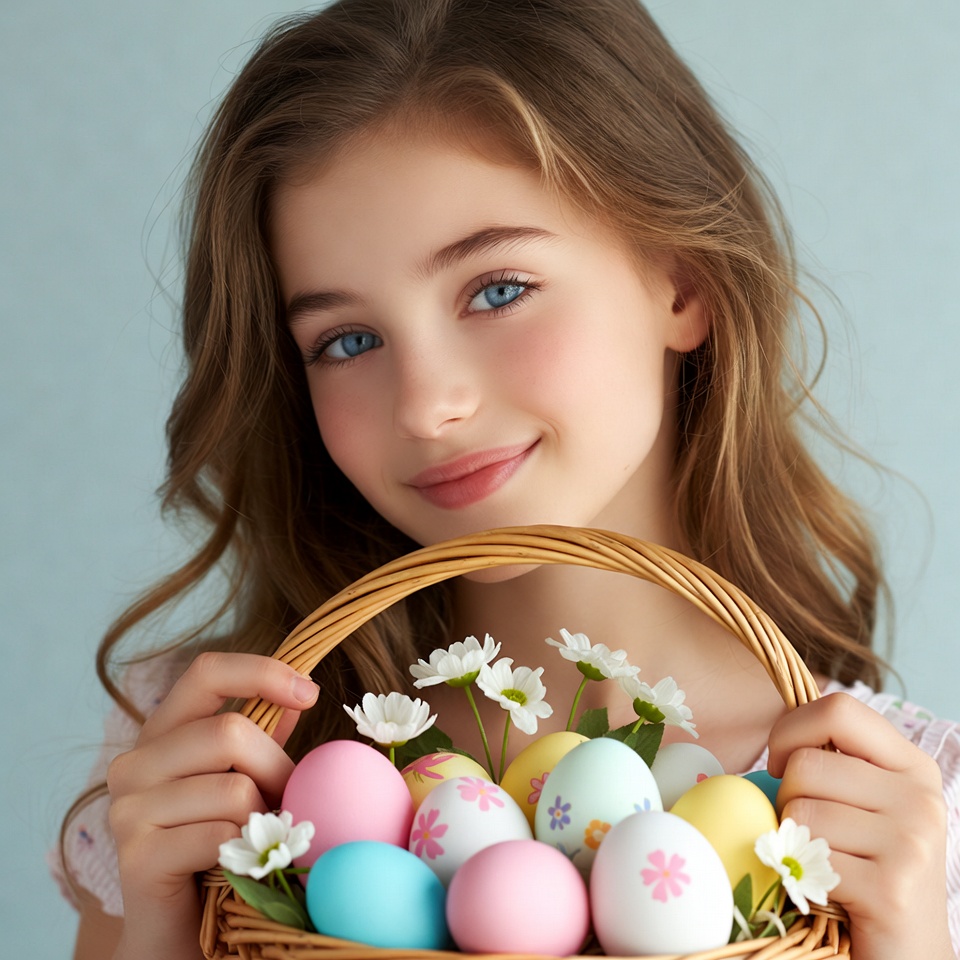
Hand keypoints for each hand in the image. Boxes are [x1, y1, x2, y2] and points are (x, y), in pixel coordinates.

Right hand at [105, 652, 318, 959]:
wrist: (176, 935)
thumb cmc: (216, 848)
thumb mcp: (244, 782)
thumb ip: (262, 739)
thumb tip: (301, 692)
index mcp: (162, 733)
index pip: (206, 672)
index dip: (261, 672)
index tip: (311, 694)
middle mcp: (134, 763)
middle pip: (230, 732)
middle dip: (276, 769)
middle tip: (285, 804)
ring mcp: (128, 810)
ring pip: (233, 789)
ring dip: (263, 818)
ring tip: (255, 841)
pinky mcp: (136, 857)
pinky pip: (220, 836)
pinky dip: (244, 853)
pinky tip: (234, 867)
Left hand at [767, 693, 953, 959]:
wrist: (910, 954)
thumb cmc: (867, 868)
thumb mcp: (861, 801)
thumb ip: (831, 760)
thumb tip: (775, 733)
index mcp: (911, 765)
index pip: (838, 709)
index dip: (791, 730)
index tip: (781, 764)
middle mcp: (919, 797)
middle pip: (806, 764)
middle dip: (787, 798)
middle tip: (811, 832)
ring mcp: (911, 842)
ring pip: (800, 810)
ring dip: (793, 839)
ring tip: (824, 861)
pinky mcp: (892, 888)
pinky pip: (807, 857)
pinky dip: (803, 875)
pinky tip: (831, 891)